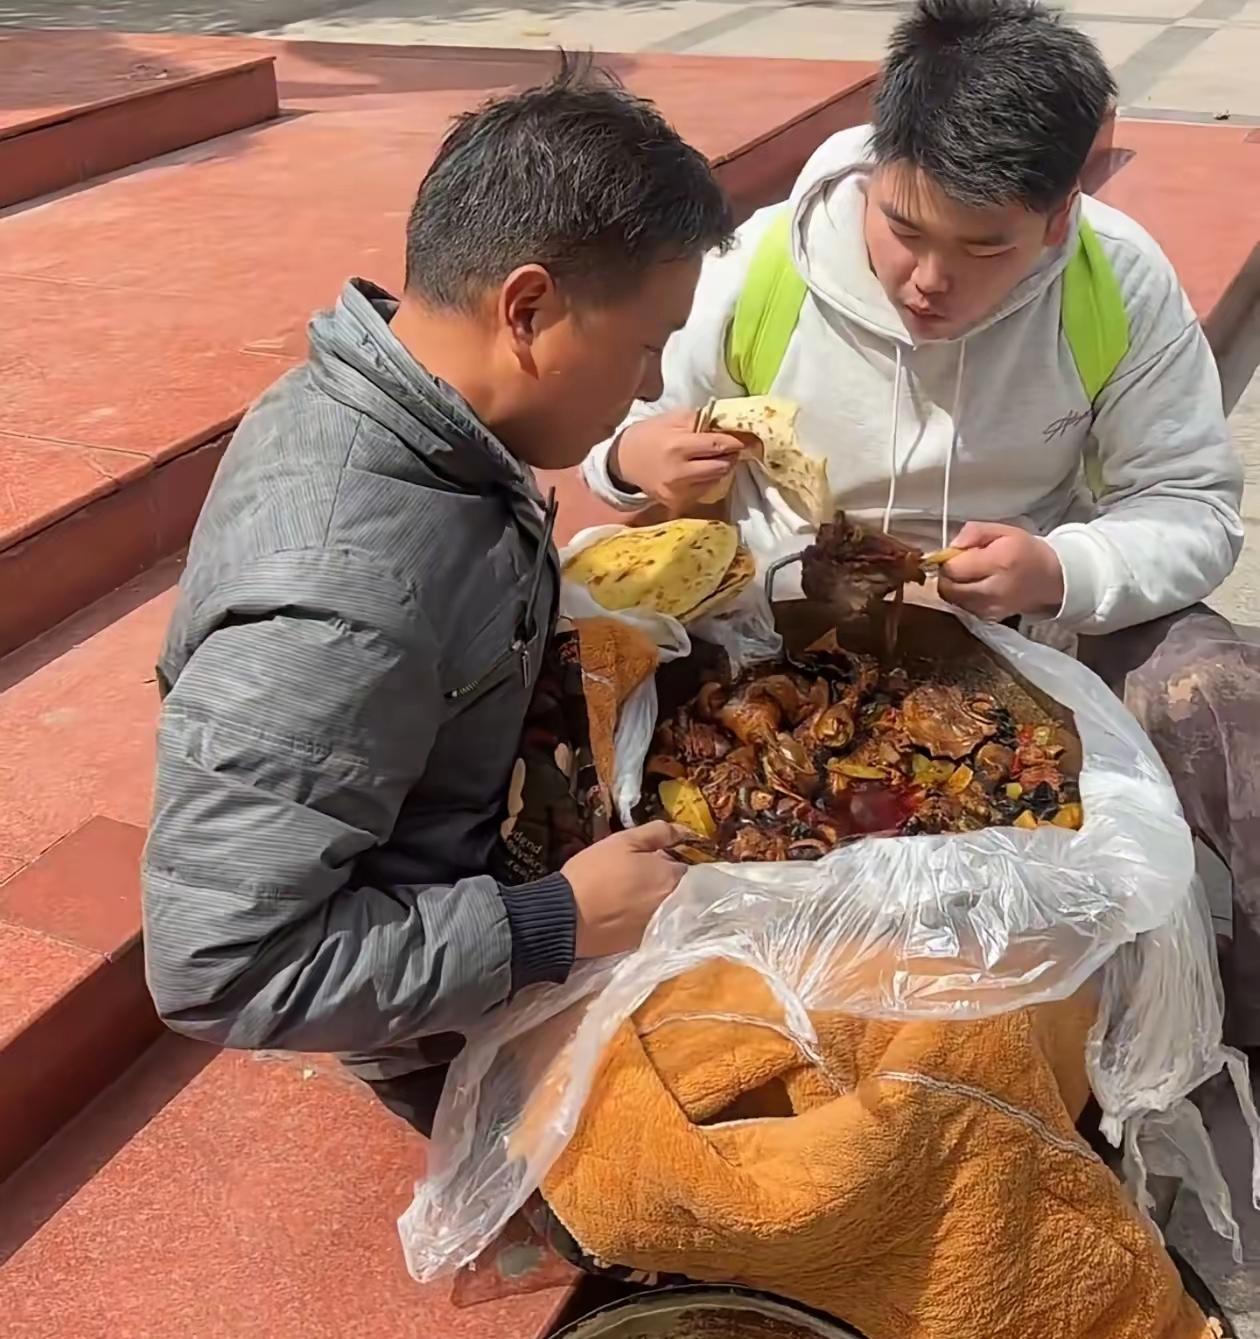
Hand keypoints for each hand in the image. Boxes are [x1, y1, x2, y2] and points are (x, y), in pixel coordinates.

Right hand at [562, 821, 689, 958]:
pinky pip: (647, 923)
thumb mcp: (623, 841)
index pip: (683, 864)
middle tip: (635, 873)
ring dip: (651, 898)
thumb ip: (658, 833)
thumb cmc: (595, 872)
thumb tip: (683, 831)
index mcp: (671, 877)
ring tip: (627, 893)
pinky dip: (639, 916)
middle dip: (662, 879)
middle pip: (675, 887)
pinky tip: (620, 910)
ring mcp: (657, 925)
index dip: (666, 858)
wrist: (567, 917)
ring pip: (662, 906)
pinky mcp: (640, 942)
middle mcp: (671, 904)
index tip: (649, 857)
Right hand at [610, 408, 746, 509]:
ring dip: (720, 468)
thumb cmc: (650, 435)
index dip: (735, 442)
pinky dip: (707, 480)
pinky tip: (698, 472)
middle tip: (730, 449)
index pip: (718, 445)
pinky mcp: (677, 503)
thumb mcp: (672, 418)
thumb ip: (700, 420)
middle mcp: (679, 472)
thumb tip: (728, 424)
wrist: (624, 462)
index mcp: (678, 446)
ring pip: (716, 480)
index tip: (746, 439)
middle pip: (721, 466)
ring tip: (713, 458)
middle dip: (729, 456)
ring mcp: (678, 491)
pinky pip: (704, 491)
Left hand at [937, 521, 1064, 621]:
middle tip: (960, 567)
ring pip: (953, 600)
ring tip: (969, 577)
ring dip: (953, 588)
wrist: (1050, 578)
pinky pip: (963, 608)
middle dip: (947, 576)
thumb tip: (951, 546)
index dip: (948, 560)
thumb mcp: (1003, 531)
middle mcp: (994, 589)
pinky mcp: (990, 618)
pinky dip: (962, 598)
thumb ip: (974, 532)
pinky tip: (975, 588)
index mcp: (999, 562)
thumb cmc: (1024, 551)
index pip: (953, 568)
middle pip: (948, 588)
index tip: (956, 555)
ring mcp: (992, 608)